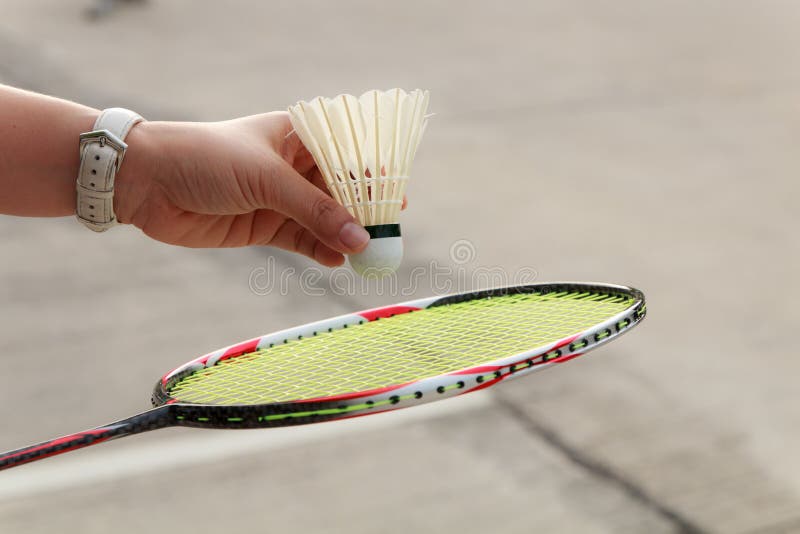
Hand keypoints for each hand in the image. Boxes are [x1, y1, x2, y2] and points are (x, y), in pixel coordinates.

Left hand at [114, 112, 369, 266]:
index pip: (350, 154)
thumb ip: (315, 211)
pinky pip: (303, 241)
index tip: (397, 200)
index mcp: (299, 136)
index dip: (375, 177)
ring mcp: (280, 198)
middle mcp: (294, 166)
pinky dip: (321, 251)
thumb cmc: (206, 158)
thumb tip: (360, 239)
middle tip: (387, 236)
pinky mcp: (265, 227)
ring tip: (368, 255)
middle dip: (364, 213)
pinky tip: (339, 261)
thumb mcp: (267, 179)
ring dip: (345, 236)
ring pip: (325, 220)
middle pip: (342, 191)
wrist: (146, 182)